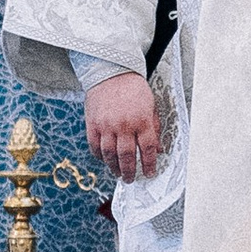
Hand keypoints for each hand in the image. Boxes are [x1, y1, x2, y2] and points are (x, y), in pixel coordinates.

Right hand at [85, 69, 160, 184]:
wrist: (111, 72)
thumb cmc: (133, 88)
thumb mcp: (150, 106)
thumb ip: (154, 128)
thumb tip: (157, 149)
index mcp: (141, 120)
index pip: (147, 149)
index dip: (149, 164)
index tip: (149, 173)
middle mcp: (123, 125)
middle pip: (127, 156)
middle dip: (130, 171)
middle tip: (130, 179)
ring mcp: (106, 125)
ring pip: (110, 154)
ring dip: (114, 167)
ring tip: (118, 173)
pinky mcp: (92, 124)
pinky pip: (95, 146)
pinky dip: (100, 156)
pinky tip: (105, 160)